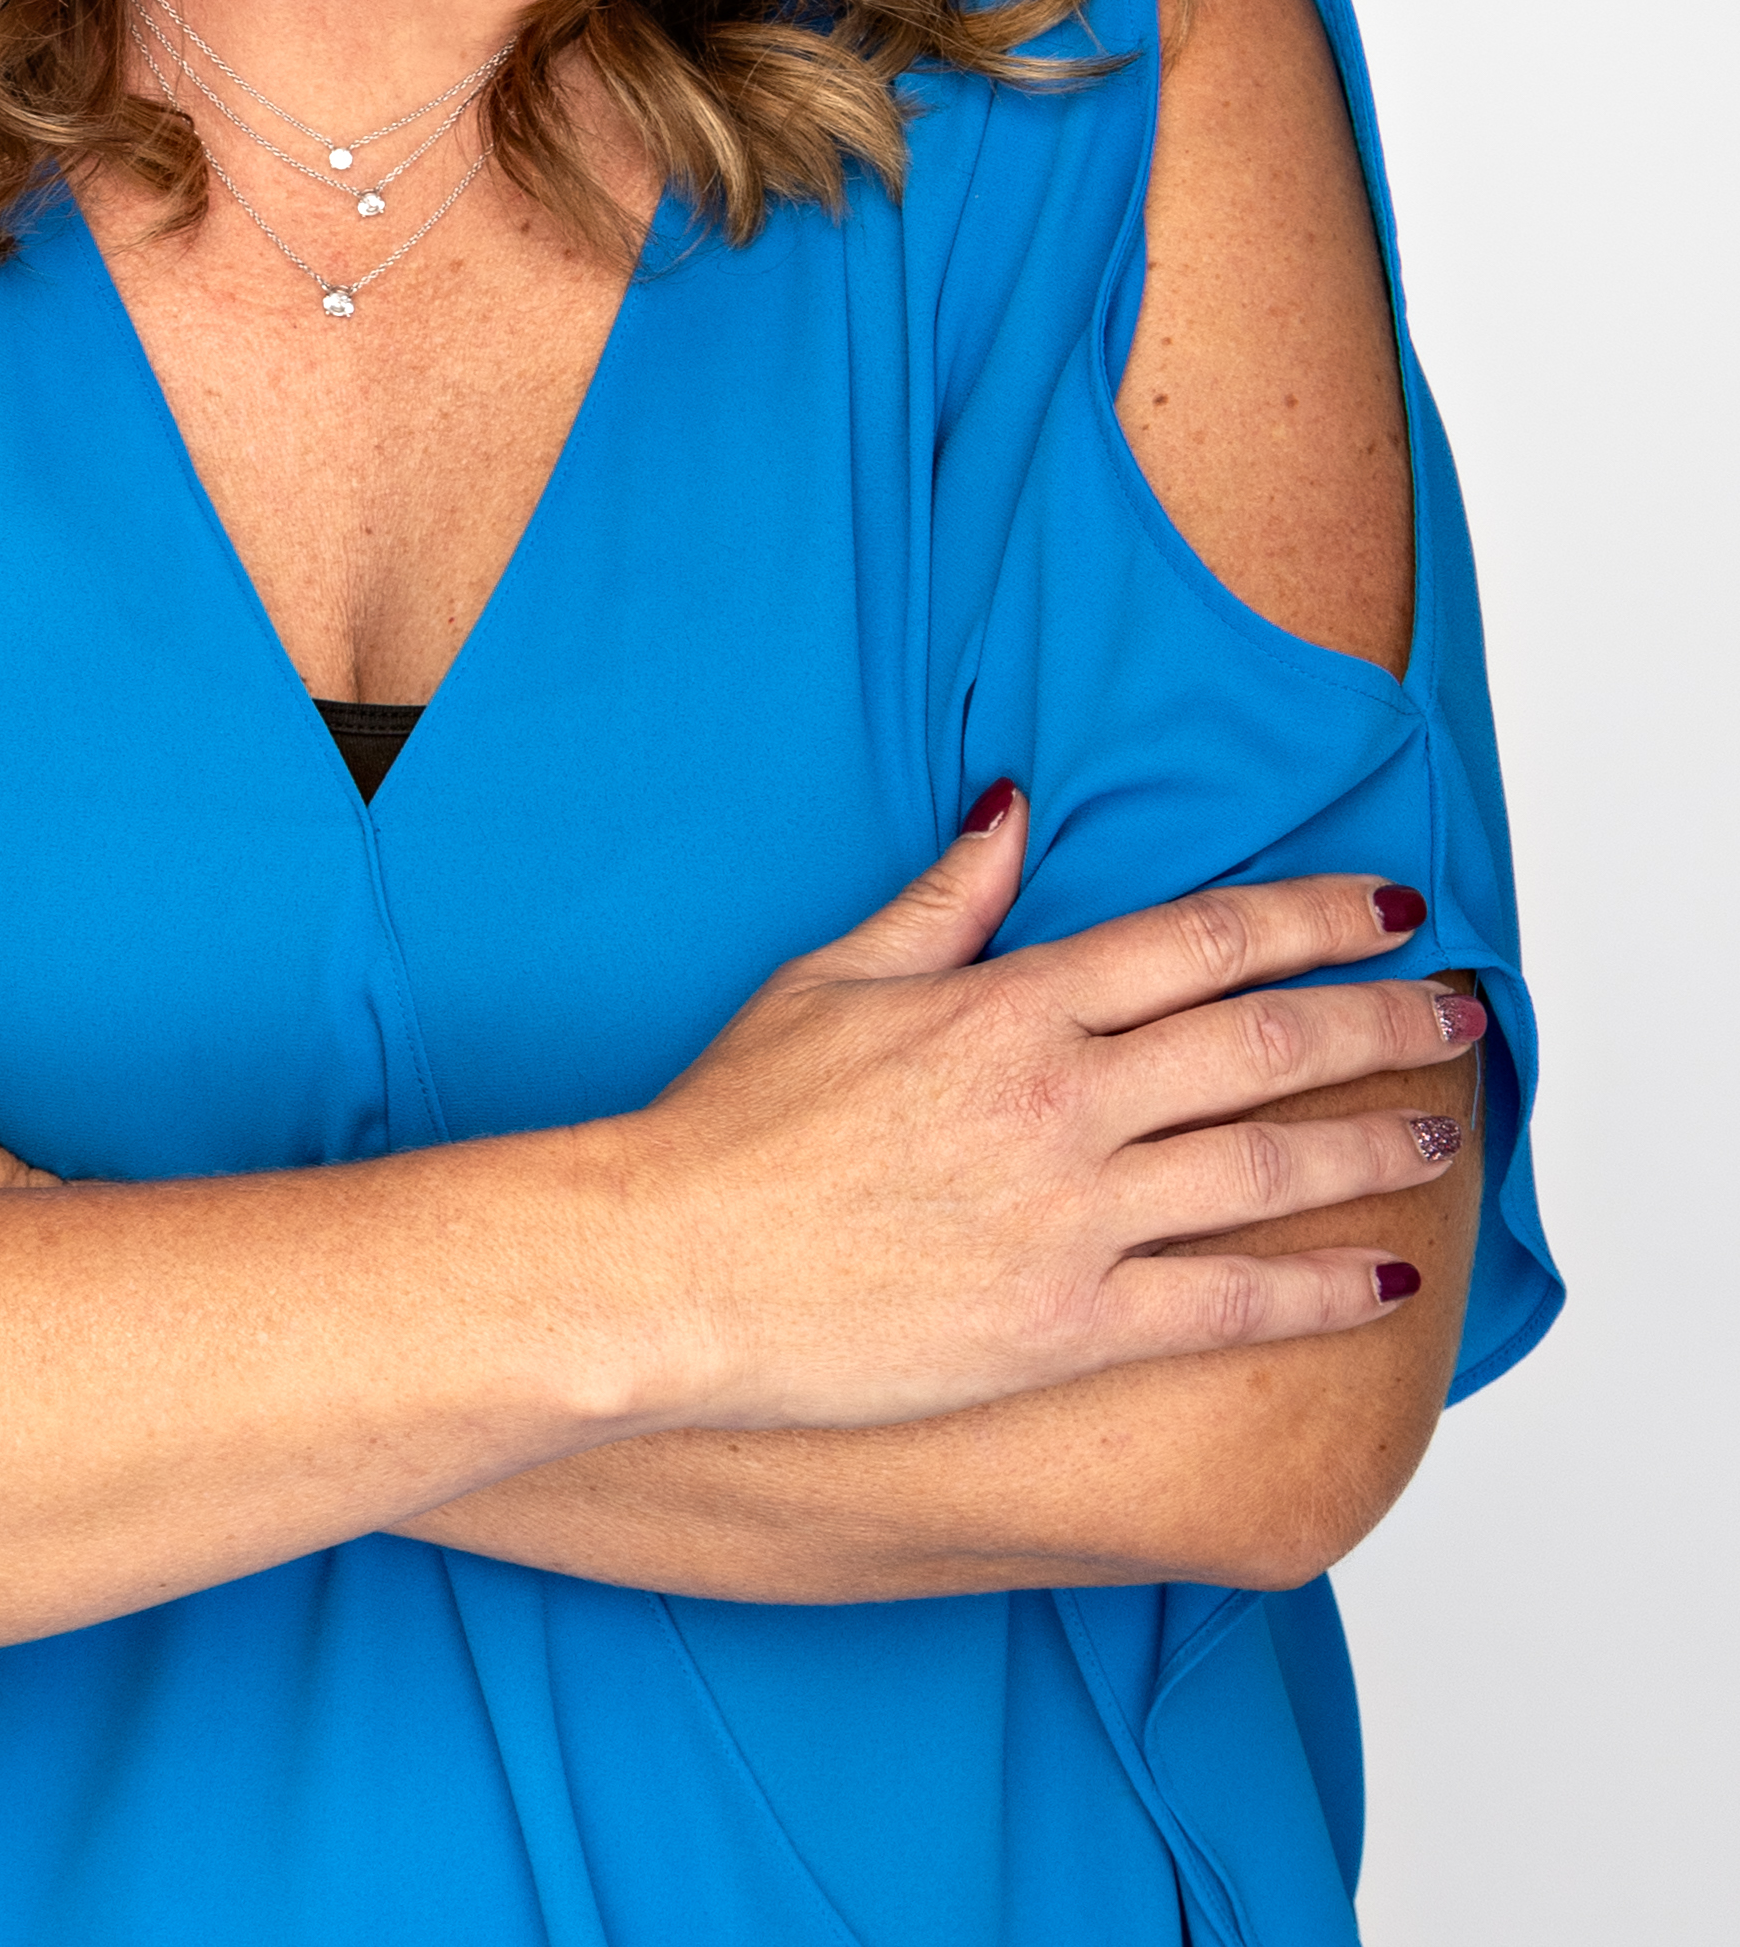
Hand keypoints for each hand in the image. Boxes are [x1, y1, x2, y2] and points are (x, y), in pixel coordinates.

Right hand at [626, 785, 1487, 1431]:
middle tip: (1457, 1011)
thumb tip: (1016, 806)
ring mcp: (1071, 1215)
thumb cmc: (734, 1123)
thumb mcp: (831, 977)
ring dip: (1371, 1145)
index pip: (1201, 938)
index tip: (1386, 904)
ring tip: (1439, 1135)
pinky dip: (1320, 1289)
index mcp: (1009, 1003)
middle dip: (1378, 1020)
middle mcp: (1060, 1099)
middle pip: (1261, 1042)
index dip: (1310, 915)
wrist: (673, 1264)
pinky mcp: (1066, 1322)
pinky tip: (1384, 1279)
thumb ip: (948, 898)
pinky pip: (1229, 1303)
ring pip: (1267, 1167)